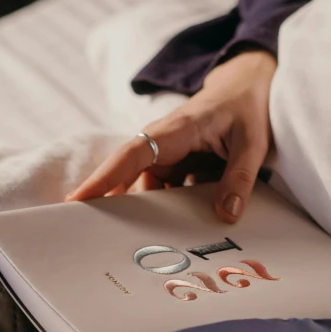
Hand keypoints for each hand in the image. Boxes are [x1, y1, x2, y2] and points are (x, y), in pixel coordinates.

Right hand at [66, 50, 276, 222]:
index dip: (104, 178)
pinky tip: (171, 231)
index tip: (78, 200)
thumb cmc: (245, 107)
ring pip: (145, 188)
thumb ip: (240, 178)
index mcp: (176, 130)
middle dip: (109, 205)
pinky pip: (163, 190)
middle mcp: (162, 142)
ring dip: (142, 213)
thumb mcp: (252, 143)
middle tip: (91, 238)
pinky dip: (165, 209)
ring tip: (133, 244)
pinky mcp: (175, 164)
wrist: (244, 87)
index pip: (131, 155)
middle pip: (128, 176)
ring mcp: (167, 154)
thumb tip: (226, 214)